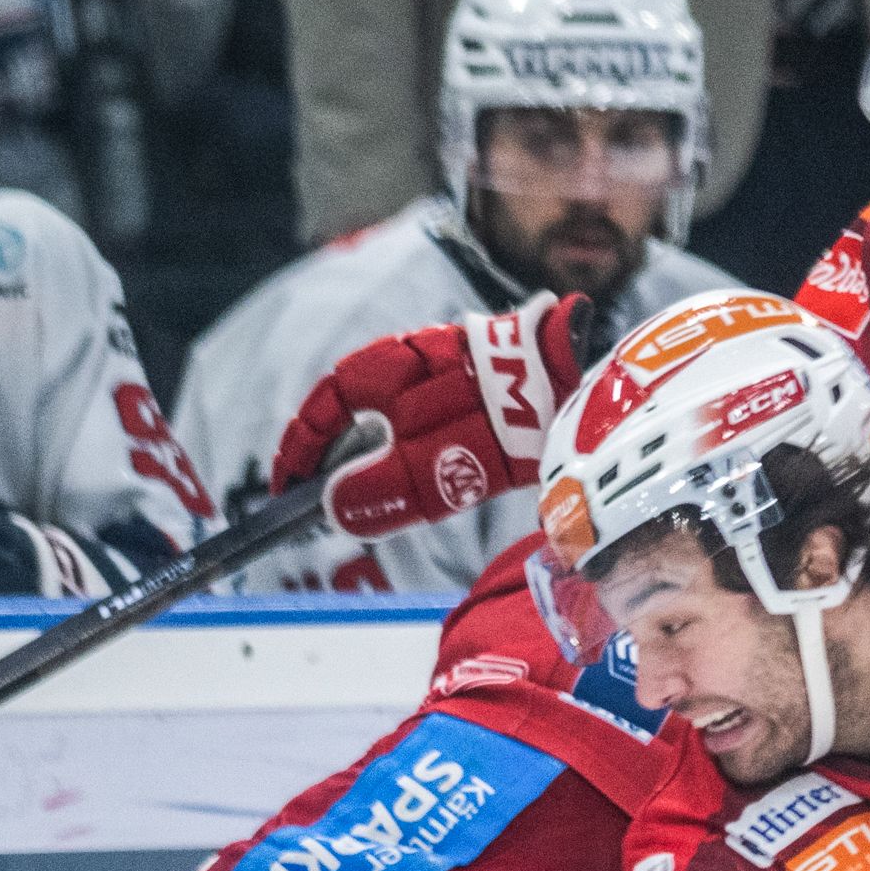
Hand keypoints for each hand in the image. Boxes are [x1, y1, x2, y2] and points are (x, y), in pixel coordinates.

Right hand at [272, 299, 586, 540]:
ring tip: (384, 504)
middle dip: (339, 457)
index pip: (324, 407)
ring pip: (400, 420)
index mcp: (387, 366)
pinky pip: (442, 425)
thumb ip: (381, 489)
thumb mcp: (431, 468)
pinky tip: (443, 480)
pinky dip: (429, 457)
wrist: (582, 387)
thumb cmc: (503, 418)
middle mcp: (415, 358)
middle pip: (357, 410)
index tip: (287, 490)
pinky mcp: (491, 388)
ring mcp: (454, 370)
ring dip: (387, 460)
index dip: (301, 449)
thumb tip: (332, 512)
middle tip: (329, 504)